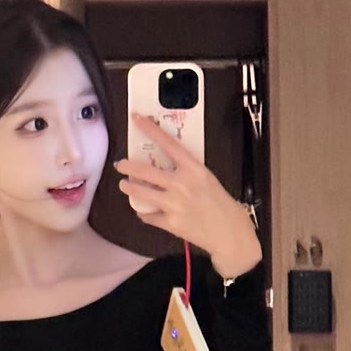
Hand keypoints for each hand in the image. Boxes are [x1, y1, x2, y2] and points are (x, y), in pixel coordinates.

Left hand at [114, 113, 262, 276]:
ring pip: (140, 193)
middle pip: (145, 171)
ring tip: (125, 185)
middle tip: (121, 165)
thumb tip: (165, 164)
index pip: (168, 143)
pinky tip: (145, 211)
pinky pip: (148, 215)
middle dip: (128, 167)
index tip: (136, 119)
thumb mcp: (206, 178)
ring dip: (129, 188)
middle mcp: (182, 184)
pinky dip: (144, 213)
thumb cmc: (220, 204)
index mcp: (194, 169)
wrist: (228, 232)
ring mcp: (174, 204)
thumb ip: (187, 171)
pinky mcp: (170, 222)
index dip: (150, 129)